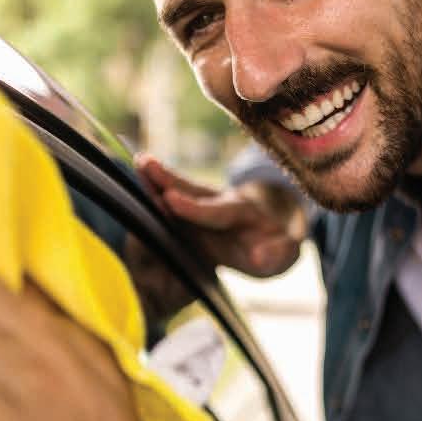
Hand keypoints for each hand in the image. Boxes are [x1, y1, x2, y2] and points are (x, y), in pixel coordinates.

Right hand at [135, 154, 304, 278]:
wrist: (272, 232)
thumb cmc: (278, 246)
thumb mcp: (286, 254)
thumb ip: (278, 253)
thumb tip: (259, 257)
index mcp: (243, 213)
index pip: (216, 211)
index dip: (194, 207)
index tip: (171, 199)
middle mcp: (222, 202)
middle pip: (194, 190)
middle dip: (170, 178)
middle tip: (145, 164)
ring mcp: (206, 204)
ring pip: (180, 189)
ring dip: (157, 178)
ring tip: (137, 163)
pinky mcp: (194, 212)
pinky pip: (172, 199)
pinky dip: (154, 189)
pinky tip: (136, 179)